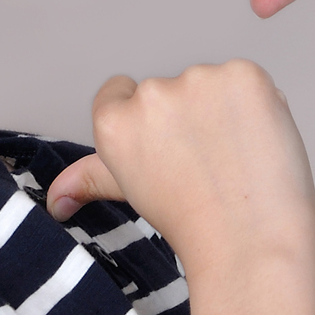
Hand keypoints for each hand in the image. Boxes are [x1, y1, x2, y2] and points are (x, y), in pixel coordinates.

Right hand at [47, 61, 314, 314]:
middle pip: (170, 89)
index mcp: (115, 121)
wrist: (248, 240)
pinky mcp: (243, 75)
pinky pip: (248, 80)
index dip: (148, 120)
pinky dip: (258, 104)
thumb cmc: (194, 222)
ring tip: (235, 156)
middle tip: (206, 162)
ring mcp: (200, 80)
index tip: (166, 145)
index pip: (120, 92)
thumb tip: (56, 199)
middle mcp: (151, 93)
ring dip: (224, 108)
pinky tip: (258, 139)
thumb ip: (90, 179)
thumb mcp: (132, 193)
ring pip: (211, 84)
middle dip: (189, 116)